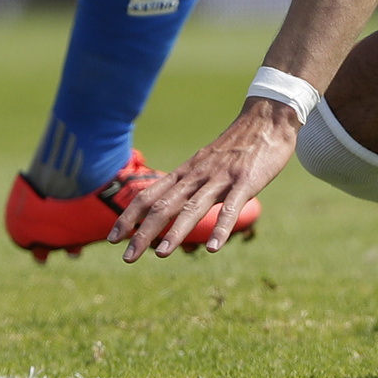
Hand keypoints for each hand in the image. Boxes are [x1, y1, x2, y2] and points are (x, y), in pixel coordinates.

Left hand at [109, 98, 301, 260]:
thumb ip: (189, 186)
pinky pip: (231, 207)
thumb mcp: (204, 164)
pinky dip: (221, 228)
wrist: (265, 119)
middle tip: (127, 258)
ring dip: (175, 231)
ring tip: (161, 254)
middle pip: (164, 205)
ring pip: (193, 207)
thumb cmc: (234, 147)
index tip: (112, 238)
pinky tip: (213, 248)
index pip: (149, 196)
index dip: (129, 216)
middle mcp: (196, 175)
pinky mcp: (246, 181)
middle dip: (143, 232)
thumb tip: (171, 210)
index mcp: (185, 173)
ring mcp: (220, 177)